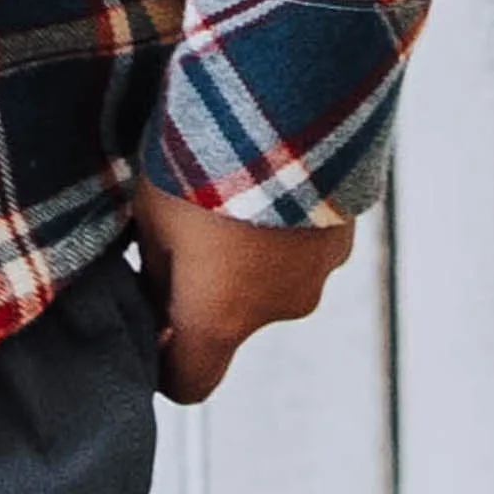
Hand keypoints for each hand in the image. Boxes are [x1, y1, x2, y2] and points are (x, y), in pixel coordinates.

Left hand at [130, 174, 353, 404]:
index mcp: (218, 318)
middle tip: (181, 233)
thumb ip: (154, 272)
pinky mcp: (342, 240)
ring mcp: (315, 277)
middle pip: (229, 324)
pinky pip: (300, 250)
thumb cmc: (203, 168)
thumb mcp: (151, 216)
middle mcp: (273, 312)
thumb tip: (156, 297)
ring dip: (245, 256)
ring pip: (266, 283)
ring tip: (227, 195)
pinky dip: (281, 231)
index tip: (150, 334)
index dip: (164, 366)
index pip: (189, 382)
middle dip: (204, 290)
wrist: (285, 110)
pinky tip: (264, 184)